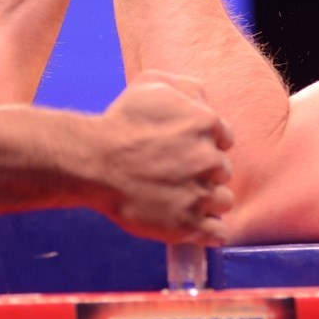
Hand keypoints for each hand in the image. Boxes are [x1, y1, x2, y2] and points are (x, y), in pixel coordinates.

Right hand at [94, 70, 234, 243]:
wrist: (93, 162)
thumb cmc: (120, 123)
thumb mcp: (152, 85)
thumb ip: (187, 87)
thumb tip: (205, 100)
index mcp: (206, 124)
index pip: (225, 140)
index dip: (206, 145)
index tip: (187, 152)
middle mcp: (210, 160)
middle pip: (223, 171)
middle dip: (205, 173)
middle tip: (178, 175)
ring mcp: (200, 195)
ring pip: (223, 202)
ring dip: (208, 201)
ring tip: (182, 199)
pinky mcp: (187, 225)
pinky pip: (218, 233)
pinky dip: (211, 231)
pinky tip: (198, 225)